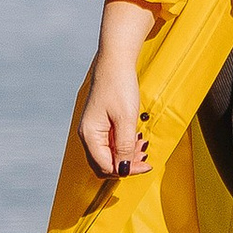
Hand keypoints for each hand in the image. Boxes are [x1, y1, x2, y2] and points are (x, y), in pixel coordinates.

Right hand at [77, 0, 153, 177]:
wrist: (115, 62)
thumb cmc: (119, 86)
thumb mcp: (126, 119)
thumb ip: (124, 146)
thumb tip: (122, 168)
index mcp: (90, 134)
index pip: (105, 165)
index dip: (125, 170)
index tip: (145, 165)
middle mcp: (87, 134)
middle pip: (104, 163)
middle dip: (126, 164)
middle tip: (144, 157)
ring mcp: (93, 129)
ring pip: (108, 154)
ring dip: (126, 154)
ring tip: (141, 144)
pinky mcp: (100, 124)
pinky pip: (110, 143)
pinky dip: (124, 144)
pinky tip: (135, 136)